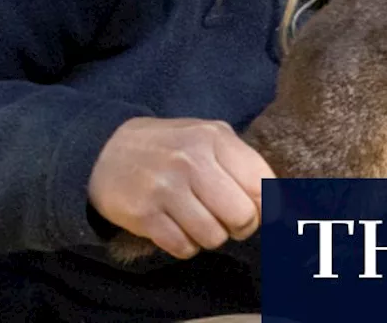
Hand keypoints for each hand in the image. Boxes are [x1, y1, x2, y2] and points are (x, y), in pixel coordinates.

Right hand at [88, 117, 273, 259]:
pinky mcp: (145, 214)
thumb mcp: (206, 138)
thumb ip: (242, 165)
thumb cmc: (167, 147)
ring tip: (194, 218)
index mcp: (215, 138)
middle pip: (243, 217)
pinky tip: (174, 226)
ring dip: (208, 236)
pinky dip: (184, 244)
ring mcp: (167, 188)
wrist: (103, 151)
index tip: (254, 210)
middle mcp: (192, 160)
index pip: (263, 186)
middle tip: (223, 218)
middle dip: (238, 226)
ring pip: (214, 237)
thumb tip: (283, 207)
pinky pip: (183, 247)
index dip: (265, 207)